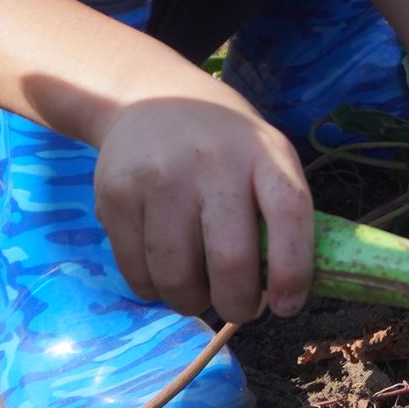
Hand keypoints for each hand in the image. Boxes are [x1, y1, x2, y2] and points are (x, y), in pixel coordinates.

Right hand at [91, 82, 316, 323]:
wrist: (149, 99)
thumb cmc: (223, 141)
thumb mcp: (264, 153)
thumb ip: (280, 209)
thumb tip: (284, 291)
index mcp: (263, 152)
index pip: (290, 212)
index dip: (293, 269)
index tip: (287, 305)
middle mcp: (212, 162)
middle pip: (229, 260)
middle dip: (237, 305)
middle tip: (238, 308)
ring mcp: (159, 178)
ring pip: (177, 278)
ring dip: (192, 302)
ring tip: (199, 290)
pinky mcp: (115, 197)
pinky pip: (137, 275)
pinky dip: (155, 291)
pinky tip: (165, 272)